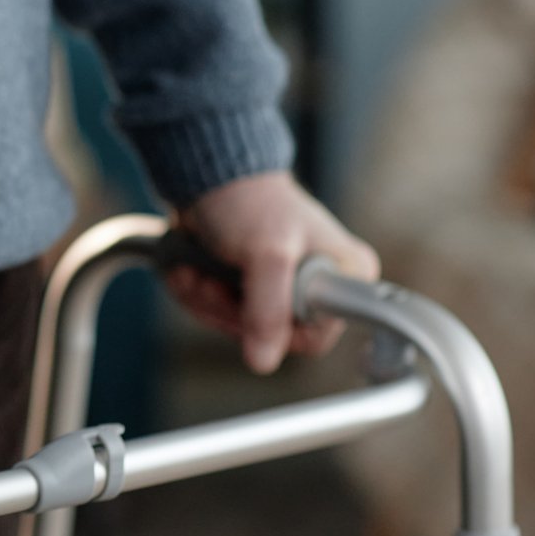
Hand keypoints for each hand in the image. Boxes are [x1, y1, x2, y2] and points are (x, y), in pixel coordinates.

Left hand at [168, 171, 379, 374]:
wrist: (206, 174)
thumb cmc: (249, 201)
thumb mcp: (267, 255)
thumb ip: (269, 310)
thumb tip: (263, 361)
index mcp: (346, 276)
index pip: (316, 338)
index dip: (275, 330)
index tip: (248, 302)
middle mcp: (320, 285)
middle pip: (269, 336)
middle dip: (227, 310)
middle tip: (209, 282)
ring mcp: (282, 286)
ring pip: (236, 326)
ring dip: (204, 299)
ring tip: (195, 272)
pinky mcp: (248, 285)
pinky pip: (216, 310)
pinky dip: (196, 292)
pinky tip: (188, 270)